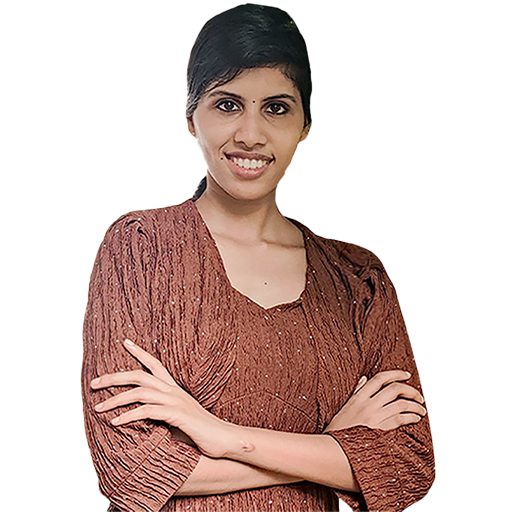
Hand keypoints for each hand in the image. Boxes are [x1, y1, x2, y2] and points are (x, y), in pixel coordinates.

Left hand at [90, 339, 232, 457]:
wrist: (224, 438)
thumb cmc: (201, 431)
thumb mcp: (178, 418)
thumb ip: (163, 412)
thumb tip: (144, 415)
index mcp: (174, 389)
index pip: (155, 364)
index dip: (139, 352)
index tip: (125, 342)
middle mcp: (173, 391)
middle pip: (139, 376)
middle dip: (114, 378)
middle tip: (94, 383)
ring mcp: (175, 402)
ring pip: (140, 393)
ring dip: (116, 399)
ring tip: (98, 408)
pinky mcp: (177, 415)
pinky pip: (148, 412)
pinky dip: (129, 416)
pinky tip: (116, 422)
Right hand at [323, 370, 426, 431]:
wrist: (333, 450)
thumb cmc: (337, 431)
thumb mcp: (344, 408)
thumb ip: (356, 392)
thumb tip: (364, 378)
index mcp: (358, 397)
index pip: (380, 378)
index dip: (395, 374)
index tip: (405, 374)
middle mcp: (368, 404)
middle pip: (394, 389)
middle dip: (410, 390)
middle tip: (418, 396)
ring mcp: (375, 417)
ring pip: (401, 404)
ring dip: (415, 405)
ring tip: (421, 409)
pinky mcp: (381, 430)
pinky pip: (401, 419)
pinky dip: (411, 416)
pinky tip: (415, 418)